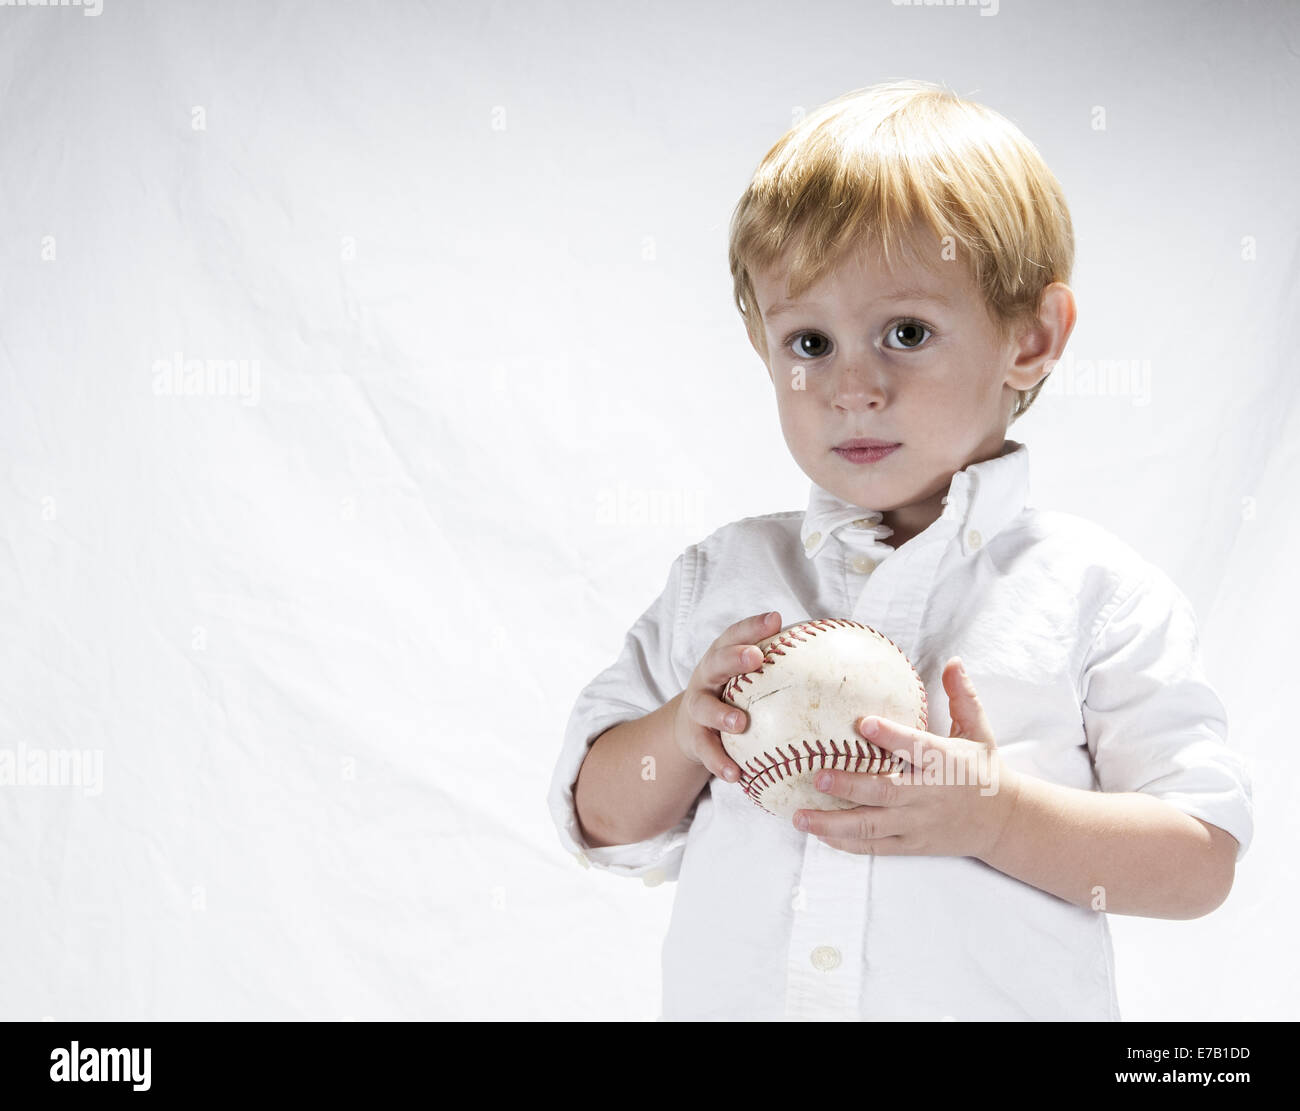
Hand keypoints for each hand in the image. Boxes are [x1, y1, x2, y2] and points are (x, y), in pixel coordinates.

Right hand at [673, 610, 781, 782]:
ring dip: (720, 714)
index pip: (737, 635)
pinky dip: (720, 762)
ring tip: (739, 723)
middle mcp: (707, 678)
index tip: (776, 619)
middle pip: (717, 662)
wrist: (691, 729)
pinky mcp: (693, 738)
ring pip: (704, 707)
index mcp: (724, 657)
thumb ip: (781, 669)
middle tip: (755, 658)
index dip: (754, 626)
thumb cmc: (735, 697)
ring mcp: (697, 708)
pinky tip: (736, 775)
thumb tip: (839, 659)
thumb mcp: (750, 679)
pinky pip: (706, 751)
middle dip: (734, 658)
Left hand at [792, 657, 1021, 857]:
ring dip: (833, 823)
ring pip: (872, 826)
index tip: (863, 722)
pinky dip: (846, 843)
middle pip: (885, 792)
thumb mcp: (979, 730)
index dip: (891, 736)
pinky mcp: (912, 844)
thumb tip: (953, 661)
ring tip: (799, 816)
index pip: (916, 748)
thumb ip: (963, 697)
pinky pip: (875, 847)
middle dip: (849, 785)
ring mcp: (918, 823)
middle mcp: (928, 795)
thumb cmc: (984, 770)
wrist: (1005, 822)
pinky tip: (819, 835)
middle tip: (817, 774)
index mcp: (945, 762)